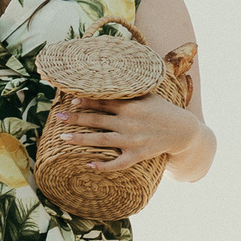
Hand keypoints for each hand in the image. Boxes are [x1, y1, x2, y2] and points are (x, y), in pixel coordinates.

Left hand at [52, 94, 201, 171]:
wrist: (182, 131)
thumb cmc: (163, 111)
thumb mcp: (149, 95)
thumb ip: (131, 89)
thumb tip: (115, 74)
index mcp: (130, 106)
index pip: (103, 101)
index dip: (86, 100)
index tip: (71, 100)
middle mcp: (128, 122)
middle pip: (97, 120)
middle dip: (76, 118)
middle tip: (58, 117)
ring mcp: (131, 140)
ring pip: (100, 140)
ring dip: (80, 138)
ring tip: (63, 137)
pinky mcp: (136, 155)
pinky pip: (117, 163)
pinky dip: (102, 166)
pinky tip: (88, 165)